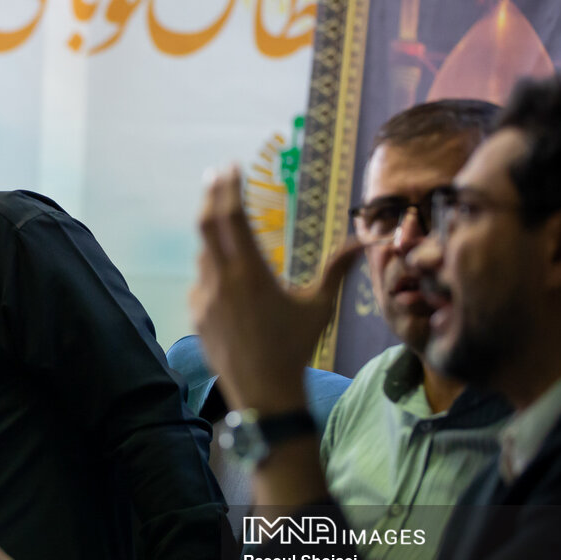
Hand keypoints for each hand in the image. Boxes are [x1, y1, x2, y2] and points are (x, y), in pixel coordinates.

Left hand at [189, 165, 360, 414]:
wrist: (264, 392)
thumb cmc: (296, 347)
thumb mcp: (319, 306)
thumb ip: (337, 270)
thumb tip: (364, 242)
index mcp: (251, 272)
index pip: (232, 218)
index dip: (228, 189)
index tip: (230, 167)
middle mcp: (222, 279)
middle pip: (207, 225)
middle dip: (211, 195)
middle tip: (216, 174)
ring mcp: (204, 297)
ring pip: (204, 254)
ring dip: (215, 237)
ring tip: (227, 226)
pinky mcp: (196, 313)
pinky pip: (202, 282)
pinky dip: (213, 271)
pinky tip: (227, 276)